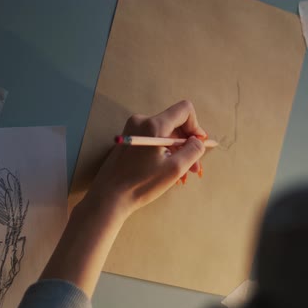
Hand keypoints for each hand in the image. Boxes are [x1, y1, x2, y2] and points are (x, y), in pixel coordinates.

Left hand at [87, 100, 207, 217]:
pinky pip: (154, 140)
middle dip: (187, 144)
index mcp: (154, 125)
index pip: (185, 110)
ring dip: (177, 152)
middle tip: (194, 168)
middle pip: (175, 124)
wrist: (109, 196)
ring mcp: (133, 130)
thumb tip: (198, 141)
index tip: (197, 145)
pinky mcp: (129, 139)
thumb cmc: (141, 183)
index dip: (196, 127)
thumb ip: (193, 150)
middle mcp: (142, 121)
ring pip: (165, 134)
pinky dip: (164, 153)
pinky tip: (168, 172)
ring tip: (182, 175)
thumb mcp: (175, 169)